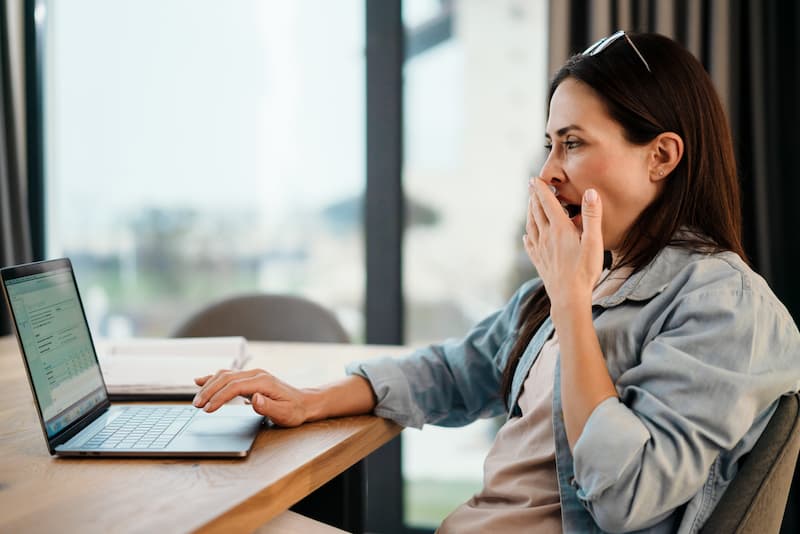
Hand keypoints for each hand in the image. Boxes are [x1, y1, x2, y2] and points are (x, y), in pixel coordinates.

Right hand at [193, 369, 307, 426]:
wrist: (304, 403)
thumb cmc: (294, 410)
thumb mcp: (284, 413)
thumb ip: (268, 407)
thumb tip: (254, 399)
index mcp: (263, 381)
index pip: (234, 386)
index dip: (219, 397)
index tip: (208, 409)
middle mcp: (256, 374)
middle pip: (226, 378)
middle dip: (209, 391)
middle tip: (197, 405)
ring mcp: (253, 375)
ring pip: (225, 375)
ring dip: (209, 385)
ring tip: (197, 399)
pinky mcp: (250, 379)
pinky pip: (228, 376)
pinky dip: (213, 378)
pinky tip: (201, 380)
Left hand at [523, 178, 604, 319]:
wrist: (569, 298)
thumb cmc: (585, 271)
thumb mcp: (593, 242)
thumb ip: (591, 216)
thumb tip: (590, 192)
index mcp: (560, 229)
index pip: (548, 203)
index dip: (541, 190)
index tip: (535, 179)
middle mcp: (546, 237)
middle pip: (537, 212)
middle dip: (534, 198)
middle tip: (531, 186)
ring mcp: (541, 250)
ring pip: (531, 226)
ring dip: (529, 213)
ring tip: (529, 205)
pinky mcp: (539, 262)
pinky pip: (529, 245)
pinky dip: (527, 236)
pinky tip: (526, 235)